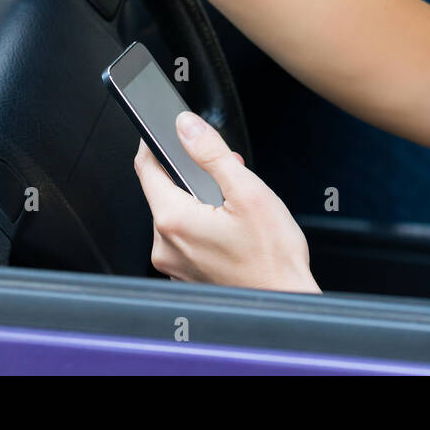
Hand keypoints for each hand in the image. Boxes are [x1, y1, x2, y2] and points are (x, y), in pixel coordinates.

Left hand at [132, 111, 319, 293]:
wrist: (284, 302)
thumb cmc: (272, 258)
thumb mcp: (248, 191)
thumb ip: (211, 153)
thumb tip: (187, 127)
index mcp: (174, 221)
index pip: (146, 168)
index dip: (154, 142)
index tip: (165, 128)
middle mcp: (165, 246)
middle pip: (163, 190)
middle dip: (191, 173)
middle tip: (225, 170)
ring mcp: (173, 264)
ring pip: (176, 214)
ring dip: (198, 199)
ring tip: (234, 204)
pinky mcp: (185, 274)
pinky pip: (184, 238)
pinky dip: (201, 224)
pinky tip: (229, 227)